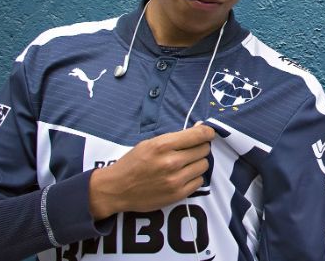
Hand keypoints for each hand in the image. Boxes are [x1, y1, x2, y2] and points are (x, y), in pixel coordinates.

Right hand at [88, 124, 214, 219]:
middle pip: (204, 149)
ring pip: (204, 165)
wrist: (116, 189)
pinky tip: (183, 175)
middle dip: (200, 147)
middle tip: (191, 150)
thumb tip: (199, 129)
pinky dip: (194, 177)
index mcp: (163, 145)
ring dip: (198, 162)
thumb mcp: (150, 143)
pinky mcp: (177, 194)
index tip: (208, 133)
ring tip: (186, 163)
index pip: (198, 135)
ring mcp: (175, 179)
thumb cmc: (133, 163)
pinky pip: (199, 181)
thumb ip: (175, 138)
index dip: (207, 132)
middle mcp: (171, 162)